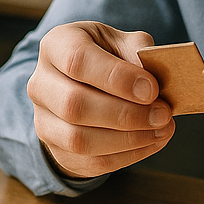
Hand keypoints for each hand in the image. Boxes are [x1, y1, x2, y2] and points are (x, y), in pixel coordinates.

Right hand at [27, 22, 173, 179]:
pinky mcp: (57, 149)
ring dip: (128, 139)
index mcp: (57, 45)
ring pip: (79, 139)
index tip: (152, 89)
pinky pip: (90, 161)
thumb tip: (152, 83)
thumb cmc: (110, 57)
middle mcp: (41, 83)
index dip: (117, 78)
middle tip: (163, 114)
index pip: (77, 61)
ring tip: (161, 129)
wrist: (87, 83)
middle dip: (126, 114)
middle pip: (75, 105)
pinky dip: (127, 155)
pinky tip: (152, 141)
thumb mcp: (123, 42)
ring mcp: (43, 119)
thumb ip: (138, 53)